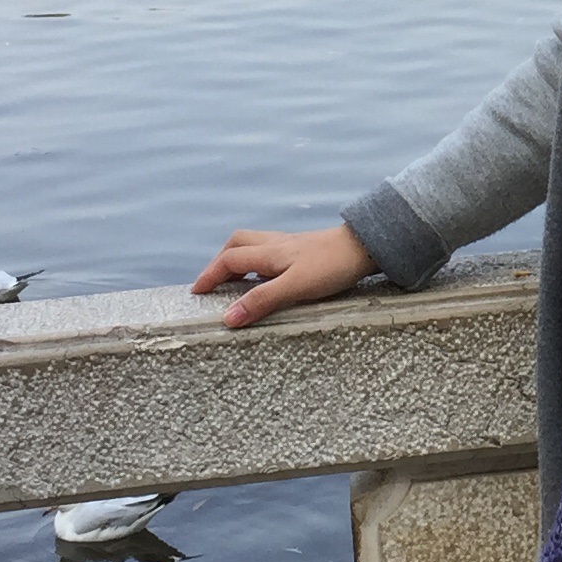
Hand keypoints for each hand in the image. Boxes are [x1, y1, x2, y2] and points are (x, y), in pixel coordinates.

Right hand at [192, 222, 374, 329]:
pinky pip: (270, 252)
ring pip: (254, 246)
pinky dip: (258, 263)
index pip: (229, 260)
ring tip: (235, 282)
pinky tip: (268, 278)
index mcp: (269, 253)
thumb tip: (229, 317)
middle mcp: (275, 245)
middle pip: (237, 244)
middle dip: (220, 261)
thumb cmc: (332, 266)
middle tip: (212, 282)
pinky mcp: (304, 250)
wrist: (365, 247)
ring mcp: (290, 245)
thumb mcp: (295, 287)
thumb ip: (262, 300)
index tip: (196, 292)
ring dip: (238, 260)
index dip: (209, 275)